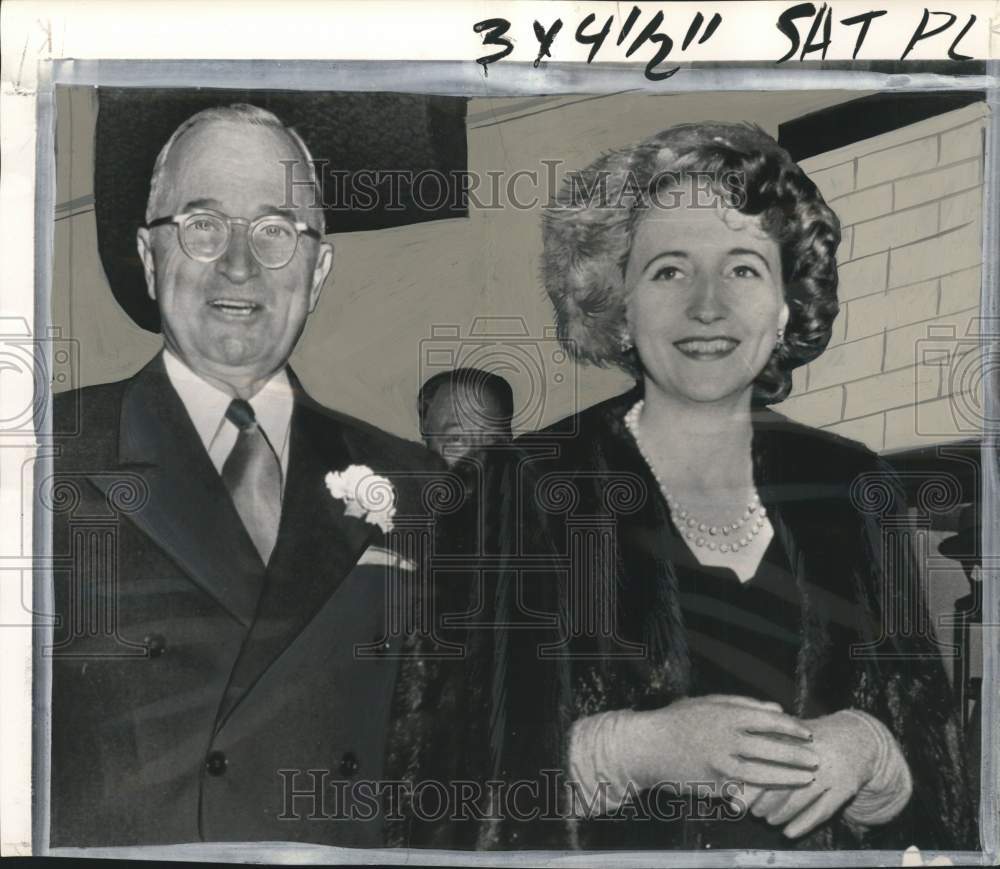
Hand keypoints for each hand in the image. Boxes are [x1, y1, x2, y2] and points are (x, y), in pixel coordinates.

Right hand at [626, 694, 817, 793]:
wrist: (649, 746)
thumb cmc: (678, 719)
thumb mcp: (708, 703)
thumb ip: (743, 704)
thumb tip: (777, 710)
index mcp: (727, 715)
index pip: (769, 721)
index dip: (792, 728)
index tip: (807, 733)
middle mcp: (727, 739)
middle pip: (771, 749)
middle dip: (797, 756)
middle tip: (816, 759)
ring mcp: (721, 764)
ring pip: (763, 773)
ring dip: (788, 777)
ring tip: (806, 779)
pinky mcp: (715, 784)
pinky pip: (745, 789)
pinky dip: (764, 792)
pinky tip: (778, 794)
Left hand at [745, 710, 877, 837]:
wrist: (857, 738)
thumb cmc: (810, 740)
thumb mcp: (788, 733)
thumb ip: (761, 748)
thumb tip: (732, 777)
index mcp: (793, 737)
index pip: (763, 762)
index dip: (747, 783)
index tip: (733, 798)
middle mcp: (811, 753)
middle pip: (781, 781)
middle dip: (763, 800)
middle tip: (752, 811)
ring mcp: (830, 771)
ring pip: (800, 797)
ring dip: (781, 813)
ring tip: (768, 819)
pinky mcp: (845, 787)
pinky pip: (823, 810)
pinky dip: (804, 824)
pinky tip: (789, 833)